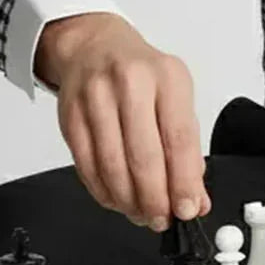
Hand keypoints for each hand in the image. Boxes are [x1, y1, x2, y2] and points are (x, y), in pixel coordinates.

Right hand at [38, 14, 210, 230]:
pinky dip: (104, 191)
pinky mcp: (70, 117)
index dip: (183, 181)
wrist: (94, 46)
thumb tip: (194, 198)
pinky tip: (118, 199)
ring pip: (112, 166)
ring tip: (142, 213)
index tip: (187, 208)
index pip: (178, 138)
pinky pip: (87, 166)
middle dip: (155, 198)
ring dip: (129, 201)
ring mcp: (95, 99)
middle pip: (144, 156)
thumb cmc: (141, 74)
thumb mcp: (176, 97)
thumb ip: (188, 148)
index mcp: (166, 78)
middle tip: (163, 218)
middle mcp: (130, 84)